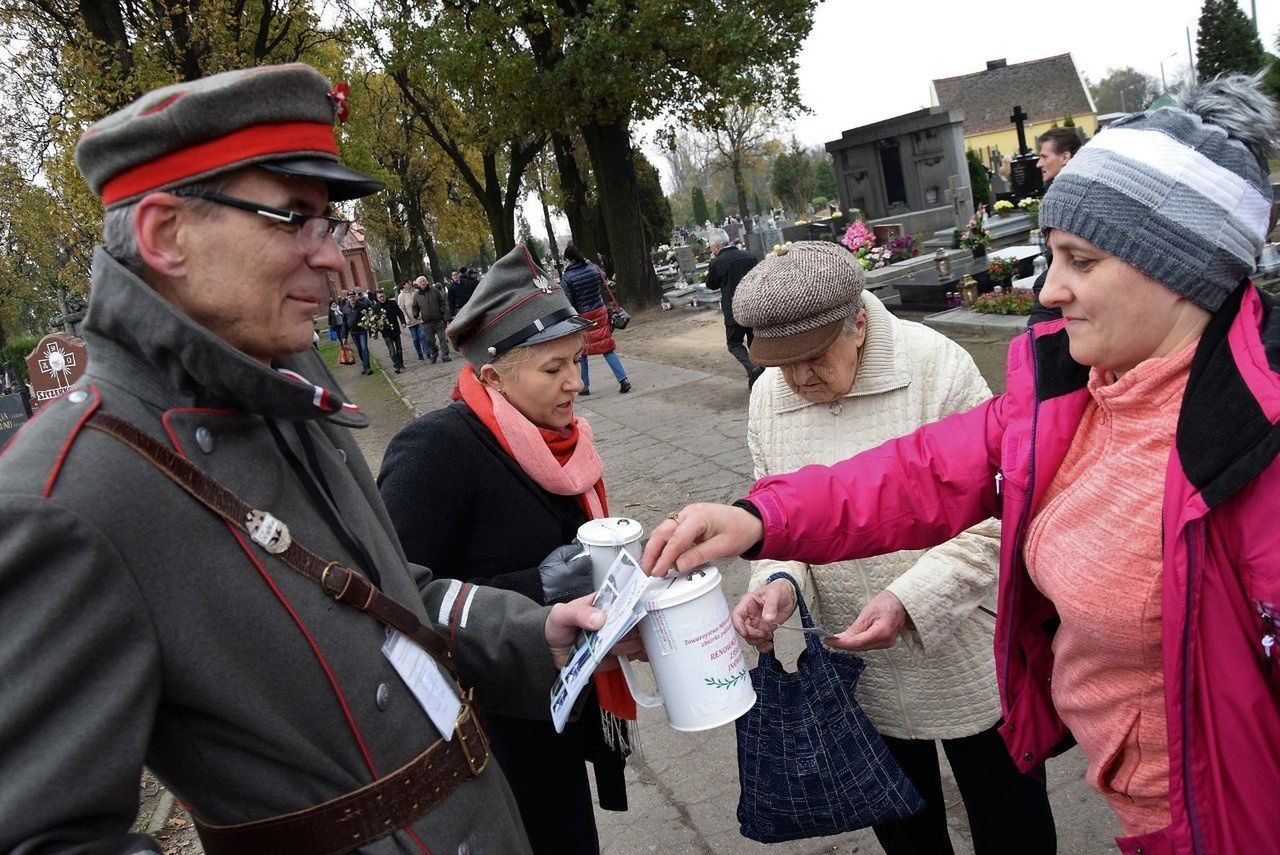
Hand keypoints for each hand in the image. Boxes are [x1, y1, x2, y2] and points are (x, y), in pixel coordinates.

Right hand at [538, 543, 591, 602]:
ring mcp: (580, 591)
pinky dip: (582, 585)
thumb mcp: (556, 556)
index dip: (582, 558)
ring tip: (571, 577)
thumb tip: (580, 547)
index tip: (577, 559)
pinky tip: (573, 584)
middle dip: (583, 567)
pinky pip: (587, 588)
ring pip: (589, 579)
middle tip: (572, 568)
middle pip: (590, 570)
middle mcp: (578, 582)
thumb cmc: (545, 575)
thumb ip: (571, 549)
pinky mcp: (579, 597)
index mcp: (572, 571)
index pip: (587, 560)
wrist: (540, 590)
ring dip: (584, 576)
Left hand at [544, 593, 645, 669]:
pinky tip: (630, 655)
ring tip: (608, 647)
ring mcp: (618, 637)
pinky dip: (637, 655)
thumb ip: (579, 613)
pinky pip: (634, 654)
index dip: (634, 606)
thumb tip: (599, 618)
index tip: (630, 615)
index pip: (628, 600)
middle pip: (635, 622)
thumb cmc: (557, 626)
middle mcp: (615, 619)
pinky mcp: (618, 655)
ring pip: (636, 640)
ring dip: (626, 646)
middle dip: (628, 631)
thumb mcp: (562, 614)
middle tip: (612, 636)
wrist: (550, 651)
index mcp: (605, 603)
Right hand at [640, 503, 763, 576]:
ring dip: (655, 549)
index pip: (676, 539)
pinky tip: (661, 559)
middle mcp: (688, 513)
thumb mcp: (723, 547)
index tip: (658, 572)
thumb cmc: (740, 531)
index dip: (665, 557)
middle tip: (646, 571)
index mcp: (698, 516)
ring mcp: (685, 516)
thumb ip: (699, 555)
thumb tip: (678, 566)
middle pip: (663, 532)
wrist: (750, 521)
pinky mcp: (686, 522)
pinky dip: (664, 546)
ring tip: (651, 568)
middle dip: (652, 552)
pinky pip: (671, 533)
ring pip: (663, 531)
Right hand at [731, 579, 796, 652]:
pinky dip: (763, 646)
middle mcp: (749, 615)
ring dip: (759, 641)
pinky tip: (770, 645)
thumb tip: (767, 618)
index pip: (737, 615)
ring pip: (750, 638)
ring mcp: (756, 623)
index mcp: (747, 603)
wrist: (789, 595)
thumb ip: (770, 605)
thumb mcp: (775, 594)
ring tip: (770, 635)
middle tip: (764, 633)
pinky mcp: (763, 630)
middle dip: (753, 635)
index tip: (745, 633)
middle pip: (743, 629)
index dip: (738, 625)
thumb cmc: (778, 590)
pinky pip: (759, 642)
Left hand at [824, 590, 908, 651]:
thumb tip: (842, 638)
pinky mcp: (884, 643)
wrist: (901, 602)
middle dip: (843, 644)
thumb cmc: (886, 603)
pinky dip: (856, 643)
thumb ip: (855, 628)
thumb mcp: (868, 612)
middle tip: (828, 640)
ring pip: (862, 647)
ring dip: (849, 644)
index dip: (841, 643)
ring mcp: (886, 643)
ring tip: (835, 640)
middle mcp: (885, 641)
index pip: (857, 642)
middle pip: (859, 647)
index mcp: (882, 632)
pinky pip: (867, 645)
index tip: (828, 640)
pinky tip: (847, 640)